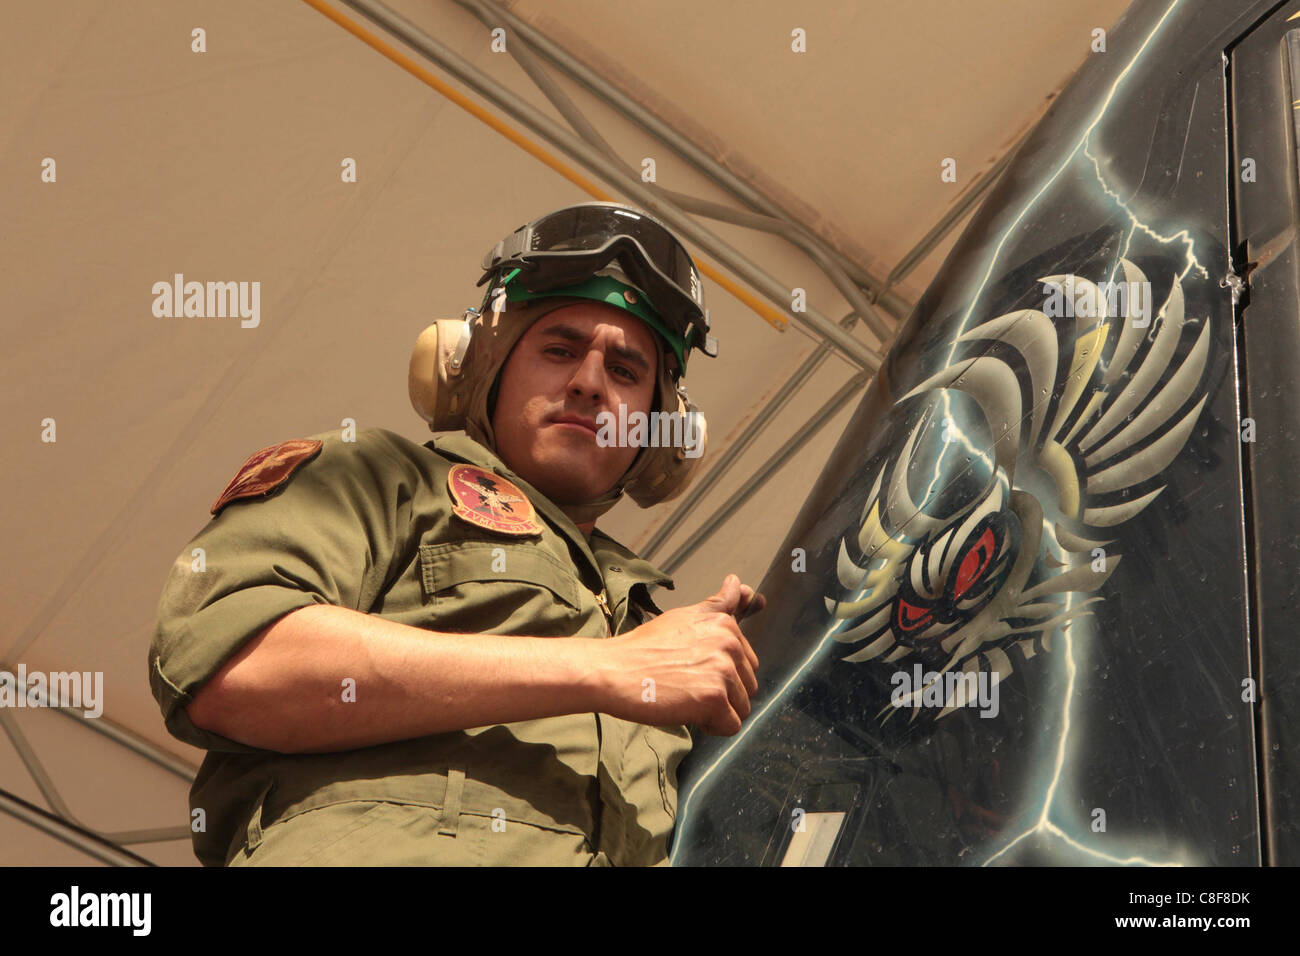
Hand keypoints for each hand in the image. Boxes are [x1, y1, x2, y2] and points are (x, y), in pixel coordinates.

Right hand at [593, 574, 761, 734]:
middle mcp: (729, 643)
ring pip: (742, 707)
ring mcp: (722, 670)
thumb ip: (720, 604)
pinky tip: (688, 712)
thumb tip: (746, 586)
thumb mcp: (684, 617)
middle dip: (722, 693)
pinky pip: (732, 726)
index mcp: (724, 624)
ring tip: (686, 697)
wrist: (613, 670)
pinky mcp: (714, 698)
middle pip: (748, 686)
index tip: (692, 667)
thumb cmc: (643, 648)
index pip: (746, 661)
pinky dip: (712, 726)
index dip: (720, 672)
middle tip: (686, 684)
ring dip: (717, 711)